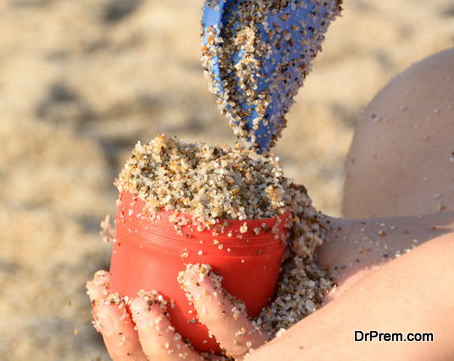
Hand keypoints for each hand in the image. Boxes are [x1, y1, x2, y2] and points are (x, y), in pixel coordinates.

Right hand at [88, 213, 452, 359]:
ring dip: (152, 344)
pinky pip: (245, 356)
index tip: (98, 280)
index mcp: (248, 346)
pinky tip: (203, 277)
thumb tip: (195, 176)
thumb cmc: (372, 257)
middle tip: (103, 294)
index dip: (120, 328)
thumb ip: (250, 218)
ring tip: (141, 298)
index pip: (166, 350)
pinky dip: (215, 319)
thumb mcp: (295, 236)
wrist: (433, 269)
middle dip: (121, 340)